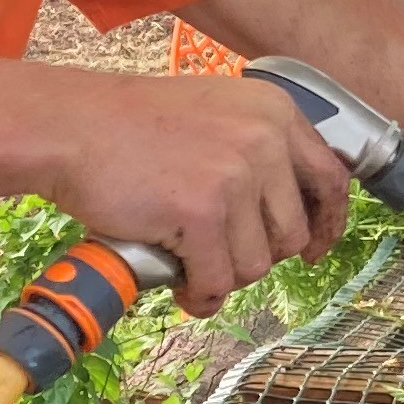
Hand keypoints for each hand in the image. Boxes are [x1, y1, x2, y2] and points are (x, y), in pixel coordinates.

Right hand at [38, 71, 355, 315]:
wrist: (72, 126)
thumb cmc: (131, 124)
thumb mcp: (216, 111)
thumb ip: (258, 148)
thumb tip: (291, 219)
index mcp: (275, 112)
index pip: (331, 178)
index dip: (327, 223)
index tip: (312, 247)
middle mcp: (264, 140)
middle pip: (293, 233)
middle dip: (257, 256)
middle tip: (218, 256)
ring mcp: (235, 176)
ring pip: (256, 264)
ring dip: (223, 275)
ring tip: (189, 262)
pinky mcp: (201, 213)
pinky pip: (218, 279)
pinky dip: (200, 293)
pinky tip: (180, 284)